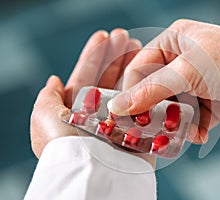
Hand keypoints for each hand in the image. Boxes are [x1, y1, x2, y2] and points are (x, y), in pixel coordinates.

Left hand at [30, 29, 142, 157]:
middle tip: (124, 36)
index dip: (93, 55)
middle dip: (115, 55)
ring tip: (138, 45)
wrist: (94, 175)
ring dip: (131, 65)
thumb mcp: (43, 119)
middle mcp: (98, 115)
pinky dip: (147, 85)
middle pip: (108, 78)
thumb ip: (47, 98)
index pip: (85, 76)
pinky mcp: (137, 128)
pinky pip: (143, 102)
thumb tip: (54, 81)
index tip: (103, 36)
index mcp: (76, 111)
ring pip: (126, 87)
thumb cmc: (67, 147)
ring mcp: (119, 120)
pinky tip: (151, 68)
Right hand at [109, 20, 219, 143]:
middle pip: (154, 90)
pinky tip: (197, 134)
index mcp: (172, 42)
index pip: (139, 68)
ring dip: (173, 123)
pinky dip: (191, 129)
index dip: (130, 91)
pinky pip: (189, 117)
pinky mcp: (206, 101)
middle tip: (149, 129)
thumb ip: (150, 90)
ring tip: (176, 134)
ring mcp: (193, 82)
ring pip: (170, 107)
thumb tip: (117, 106)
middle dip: (154, 112)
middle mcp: (180, 61)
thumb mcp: (186, 72)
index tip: (125, 114)